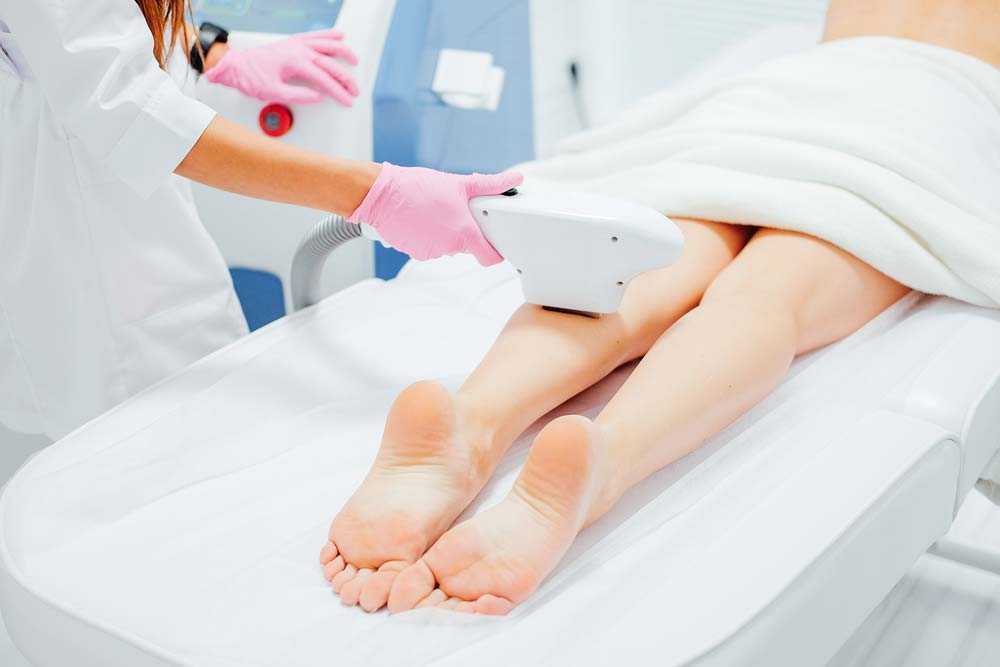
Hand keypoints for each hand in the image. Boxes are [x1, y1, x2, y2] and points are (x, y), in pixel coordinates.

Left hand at [205, 29, 358, 105]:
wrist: (237, 66)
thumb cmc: (251, 78)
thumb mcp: (274, 93)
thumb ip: (299, 96)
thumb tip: (318, 97)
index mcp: (295, 62)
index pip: (324, 78)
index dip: (338, 91)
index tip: (347, 100)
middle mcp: (298, 49)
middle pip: (330, 63)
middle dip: (345, 78)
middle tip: (354, 90)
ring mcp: (296, 43)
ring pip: (326, 44)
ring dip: (342, 52)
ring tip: (354, 60)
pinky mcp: (293, 42)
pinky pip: (315, 36)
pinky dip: (328, 35)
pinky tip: (338, 36)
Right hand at [348, 164, 523, 265]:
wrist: (381, 195)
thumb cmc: (416, 188)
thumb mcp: (459, 183)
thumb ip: (490, 184)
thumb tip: (515, 180)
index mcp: (464, 233)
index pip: (490, 257)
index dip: (495, 250)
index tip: (494, 241)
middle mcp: (449, 247)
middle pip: (468, 247)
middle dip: (466, 231)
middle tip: (456, 210)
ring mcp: (431, 252)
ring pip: (448, 246)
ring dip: (446, 232)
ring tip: (435, 211)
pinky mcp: (416, 252)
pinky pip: (430, 246)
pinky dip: (429, 235)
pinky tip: (422, 218)